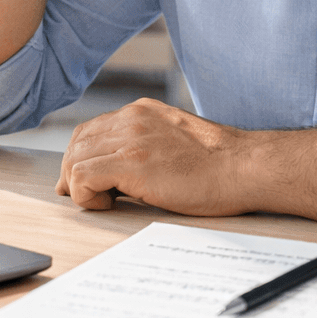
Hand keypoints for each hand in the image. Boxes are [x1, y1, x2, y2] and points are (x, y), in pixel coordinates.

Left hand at [55, 98, 250, 214]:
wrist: (244, 167)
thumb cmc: (219, 166)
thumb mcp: (174, 142)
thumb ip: (145, 147)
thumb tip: (117, 173)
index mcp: (141, 112)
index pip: (91, 130)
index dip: (81, 157)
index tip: (84, 181)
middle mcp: (131, 119)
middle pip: (77, 142)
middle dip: (73, 171)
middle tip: (82, 196)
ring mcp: (130, 138)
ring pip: (74, 159)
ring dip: (78, 185)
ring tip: (102, 202)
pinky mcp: (131, 162)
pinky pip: (82, 176)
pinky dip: (84, 195)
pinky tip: (107, 205)